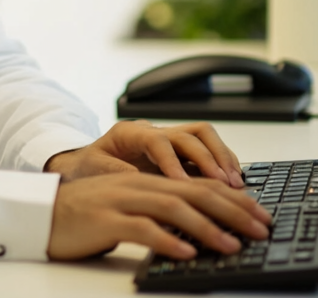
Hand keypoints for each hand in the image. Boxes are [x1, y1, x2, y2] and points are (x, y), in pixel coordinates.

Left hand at [45, 120, 244, 186]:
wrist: (82, 167)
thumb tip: (143, 181)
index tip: (184, 185)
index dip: (173, 162)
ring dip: (221, 158)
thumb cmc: (87, 169)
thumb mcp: (95, 171)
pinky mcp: (179, 154)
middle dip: (209, 158)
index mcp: (129, 134)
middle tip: (223, 184)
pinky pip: (207, 149)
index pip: (158, 141)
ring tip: (235, 184)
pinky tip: (233, 183)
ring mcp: (168, 140)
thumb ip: (118, 173)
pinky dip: (223, 163)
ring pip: (203, 136)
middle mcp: (153, 132)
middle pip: (189, 134)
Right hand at [46, 171, 271, 260]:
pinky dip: (166, 240)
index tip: (261, 216)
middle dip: (232, 211)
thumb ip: (160, 213)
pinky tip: (185, 252)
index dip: (234, 199)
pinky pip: (141, 229)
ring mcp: (121, 200)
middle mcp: (138, 184)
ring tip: (231, 244)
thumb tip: (200, 232)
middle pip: (193, 192)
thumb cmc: (86, 216)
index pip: (199, 184)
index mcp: (147, 179)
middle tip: (260, 229)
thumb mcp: (129, 208)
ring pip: (172, 207)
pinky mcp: (105, 220)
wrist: (40, 213)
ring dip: (206, 227)